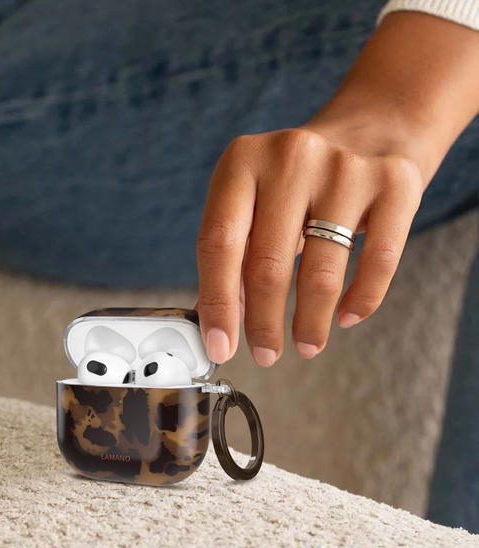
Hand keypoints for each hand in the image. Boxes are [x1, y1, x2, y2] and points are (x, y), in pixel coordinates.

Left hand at [196, 12, 478, 366]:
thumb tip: (221, 322)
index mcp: (241, 161)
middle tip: (264, 353)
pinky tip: (346, 317)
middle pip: (268, 264)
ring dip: (309, 323)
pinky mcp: (395, 183)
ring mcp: (346, 168)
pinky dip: (360, 301)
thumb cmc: (298, 181)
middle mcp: (291, 158)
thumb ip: (234, 253)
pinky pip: (377, 262)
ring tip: (306, 345)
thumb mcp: (253, 200)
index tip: (220, 346)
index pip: (219, 244)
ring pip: (321, 272)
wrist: (372, 128)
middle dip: (263, 324)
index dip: (218, 304)